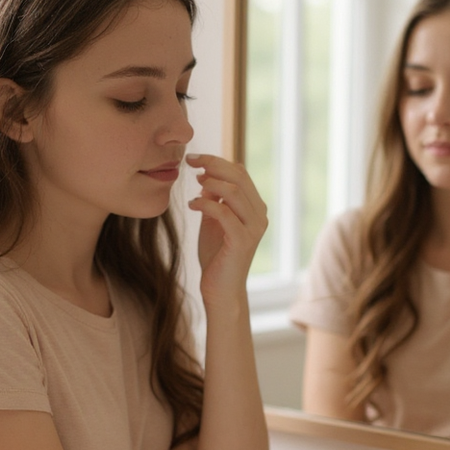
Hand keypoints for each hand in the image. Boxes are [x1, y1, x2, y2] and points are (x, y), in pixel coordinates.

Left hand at [186, 154, 267, 306]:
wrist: (220, 290)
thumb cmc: (216, 257)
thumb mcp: (212, 222)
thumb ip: (213, 200)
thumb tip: (206, 178)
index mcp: (254, 207)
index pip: (240, 173)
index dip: (217, 161)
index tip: (194, 159)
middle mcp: (259, 215)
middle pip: (239, 176)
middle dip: (213, 164)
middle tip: (190, 161)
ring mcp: (253, 227)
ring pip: (234, 191)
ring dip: (210, 182)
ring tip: (194, 183)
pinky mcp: (242, 240)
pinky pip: (224, 213)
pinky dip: (205, 204)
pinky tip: (192, 205)